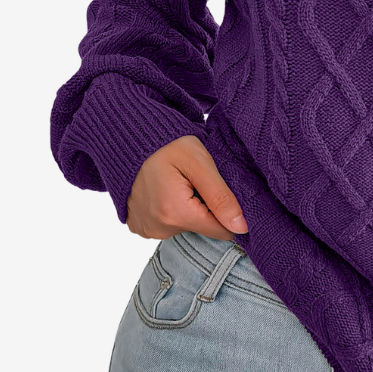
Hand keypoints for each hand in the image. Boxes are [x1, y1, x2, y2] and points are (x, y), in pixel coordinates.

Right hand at [125, 135, 248, 240]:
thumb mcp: (200, 164)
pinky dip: (171, 211)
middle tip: (194, 182)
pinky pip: (167, 226)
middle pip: (202, 229)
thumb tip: (241, 227)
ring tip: (178, 185)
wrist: (131, 139)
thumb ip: (221, 197)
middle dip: (205, 208)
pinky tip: (165, 192)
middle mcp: (158, 228)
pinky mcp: (139, 227)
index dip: (226, 212)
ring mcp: (146, 230)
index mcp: (176, 214)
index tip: (218, 191)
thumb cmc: (168, 145)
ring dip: (188, 209)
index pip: (221, 231)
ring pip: (186, 227)